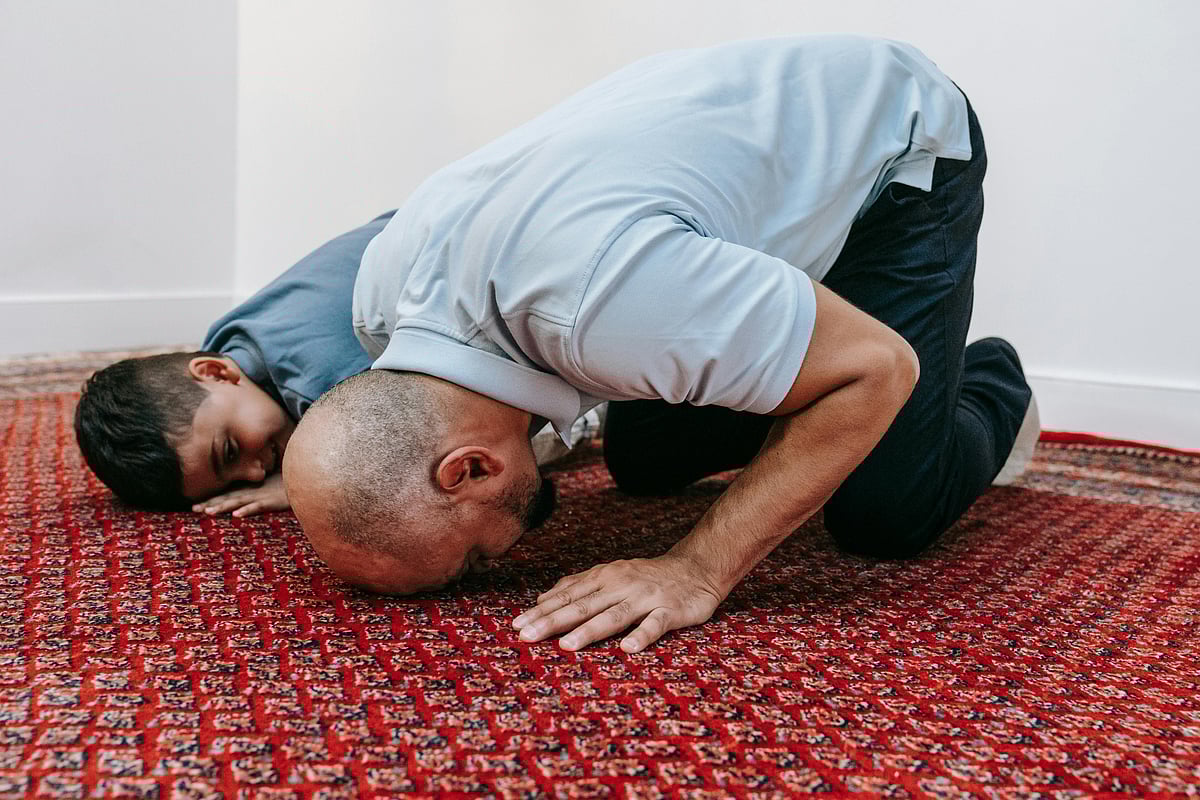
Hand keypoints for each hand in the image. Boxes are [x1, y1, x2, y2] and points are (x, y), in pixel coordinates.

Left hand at [192, 472, 288, 517]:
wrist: (307, 479)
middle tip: (194, 509)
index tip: (195, 506)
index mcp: (252, 490)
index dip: (212, 500)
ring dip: (223, 506)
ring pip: (239, 501)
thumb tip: (251, 499)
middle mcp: (254, 492)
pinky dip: (247, 510)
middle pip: (228, 498)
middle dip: (211, 504)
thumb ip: (262, 492)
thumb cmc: (292, 483)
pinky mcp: (273, 501)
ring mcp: (262, 496)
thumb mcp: (274, 488)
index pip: (228, 495)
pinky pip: (258, 506)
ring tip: (209, 512)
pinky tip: (236, 515)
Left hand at [512, 554, 723, 652]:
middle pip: (583, 605)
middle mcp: (621, 585)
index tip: (515, 625)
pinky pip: (655, 624)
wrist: (696, 569)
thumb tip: (542, 599)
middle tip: (526, 635)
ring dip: (590, 630)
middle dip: (553, 621)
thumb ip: (578, 586)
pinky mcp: (671, 610)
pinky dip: (642, 635)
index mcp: (604, 577)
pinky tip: (628, 648)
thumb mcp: (610, 575)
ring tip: (567, 645)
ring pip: (614, 615)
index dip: (541, 611)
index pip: (567, 596)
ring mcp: (646, 597)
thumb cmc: (647, 577)